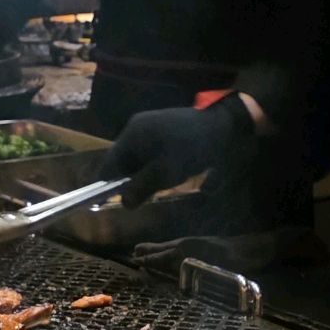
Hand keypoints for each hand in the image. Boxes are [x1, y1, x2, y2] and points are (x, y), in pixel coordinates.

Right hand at [100, 93, 254, 207]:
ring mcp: (150, 128)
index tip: (110, 202)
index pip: (109, 164)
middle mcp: (137, 128)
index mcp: (132, 134)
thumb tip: (124, 203)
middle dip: (131, 181)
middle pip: (123, 162)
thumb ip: (141, 188)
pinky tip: (171, 172)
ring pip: (138, 160)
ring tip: (162, 183)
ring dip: (145, 175)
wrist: (222, 126)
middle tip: (145, 195)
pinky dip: (156, 167)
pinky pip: (150, 154)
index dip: (107, 185)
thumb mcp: (165, 173)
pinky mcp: (163, 131)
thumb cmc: (191, 149)